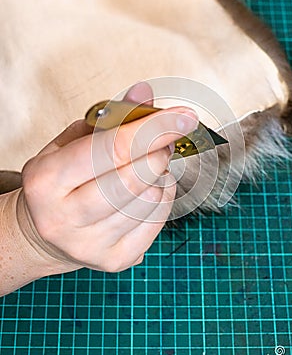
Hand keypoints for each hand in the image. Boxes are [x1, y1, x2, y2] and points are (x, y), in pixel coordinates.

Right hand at [18, 83, 197, 273]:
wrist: (43, 232)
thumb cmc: (60, 180)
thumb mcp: (73, 142)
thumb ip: (110, 117)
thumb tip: (144, 94)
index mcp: (47, 181)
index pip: (112, 148)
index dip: (155, 129)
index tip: (185, 116)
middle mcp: (64, 219)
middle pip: (134, 178)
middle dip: (160, 151)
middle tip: (164, 140)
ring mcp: (90, 246)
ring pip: (150, 200)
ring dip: (160, 174)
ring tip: (148, 167)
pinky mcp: (114, 261)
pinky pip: (158, 221)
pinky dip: (162, 198)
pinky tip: (149, 190)